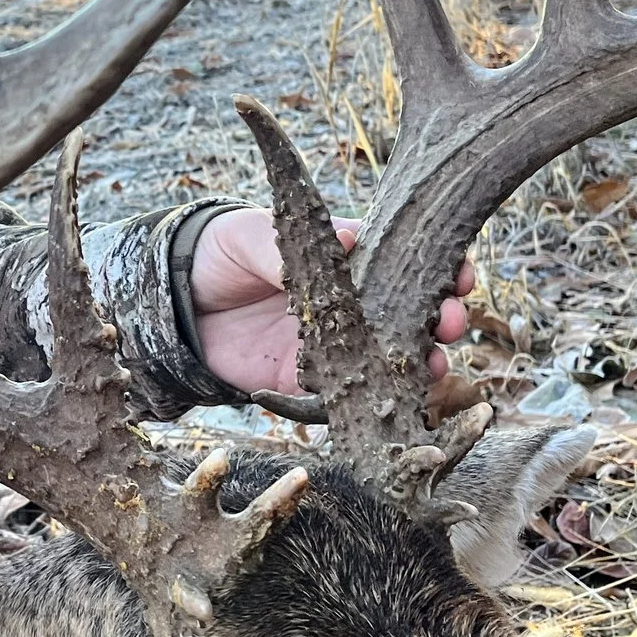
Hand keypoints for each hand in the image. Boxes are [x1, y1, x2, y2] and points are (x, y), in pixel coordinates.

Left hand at [190, 208, 473, 395]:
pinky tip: (395, 402)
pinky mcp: (314, 381)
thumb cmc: (219, 253)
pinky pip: (355, 394)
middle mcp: (352, 302)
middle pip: (411, 311)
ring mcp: (338, 343)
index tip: (459, 275)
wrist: (177, 306)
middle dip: (440, 316)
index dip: (439, 267)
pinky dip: (379, 400)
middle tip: (450, 321)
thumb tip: (349, 238)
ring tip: (434, 365)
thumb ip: (292, 243)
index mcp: (346, 258)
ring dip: (422, 362)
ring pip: (395, 357)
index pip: (404, 261)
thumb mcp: (249, 235)